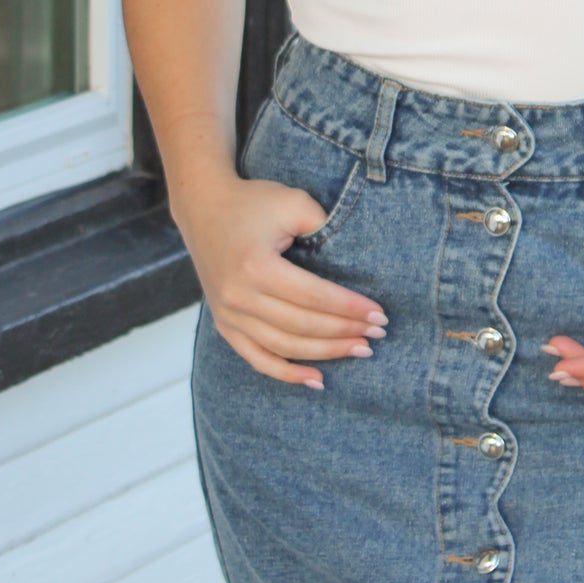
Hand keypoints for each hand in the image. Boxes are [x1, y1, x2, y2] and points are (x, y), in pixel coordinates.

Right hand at [179, 173, 386, 391]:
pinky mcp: (224, 324)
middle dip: (345, 331)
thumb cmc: (253, 203)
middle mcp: (239, 296)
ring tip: (360, 350)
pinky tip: (317, 380)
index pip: (314, 297)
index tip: (379, 314)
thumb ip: (323, 226)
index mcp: (255, 266)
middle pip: (303, 325)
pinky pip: (257, 358)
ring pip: (285, 346)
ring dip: (326, 353)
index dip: (350, 308)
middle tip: (378, 333)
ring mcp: (228, 315)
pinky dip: (287, 373)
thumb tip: (355, 261)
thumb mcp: (292, 202)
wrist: (204, 208)